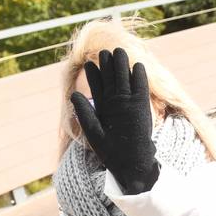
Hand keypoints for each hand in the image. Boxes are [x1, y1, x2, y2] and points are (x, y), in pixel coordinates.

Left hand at [69, 48, 158, 193]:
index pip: (98, 88)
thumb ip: (84, 113)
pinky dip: (139, 78)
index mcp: (103, 109)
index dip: (94, 75)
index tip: (89, 64)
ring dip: (122, 67)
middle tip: (105, 51)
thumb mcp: (93, 132)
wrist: (131, 164)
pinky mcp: (142, 108)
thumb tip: (73, 94)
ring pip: (125, 81)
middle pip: (112, 80)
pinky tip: (137, 67)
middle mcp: (116, 105)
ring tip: (119, 52)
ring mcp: (129, 105)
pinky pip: (140, 89)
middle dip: (108, 66)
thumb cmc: (111, 152)